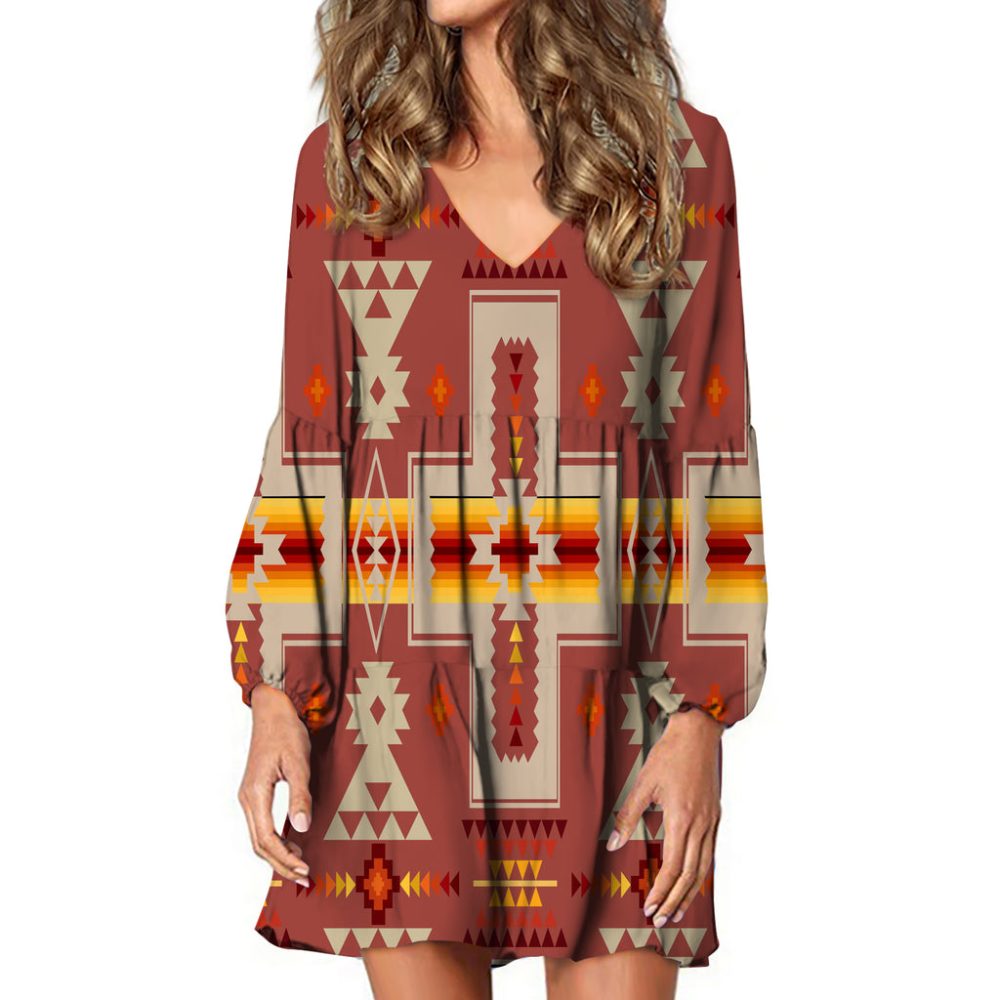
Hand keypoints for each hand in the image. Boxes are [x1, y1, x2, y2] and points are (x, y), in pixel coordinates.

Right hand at [238, 683, 313, 886]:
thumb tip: (301, 827)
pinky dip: (275, 841)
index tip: (304, 869)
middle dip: (281, 865)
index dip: (285, 858)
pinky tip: (292, 843)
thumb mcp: (298, 762)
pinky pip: (261, 825)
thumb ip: (300, 796)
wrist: (273, 709)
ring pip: (258, 837)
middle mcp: (247, 799)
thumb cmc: (286, 732)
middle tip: (304, 877)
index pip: (266, 839)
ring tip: (300, 865)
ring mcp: (249, 796)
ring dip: (277, 855)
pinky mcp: (255, 792)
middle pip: (259, 844)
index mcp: (255, 793)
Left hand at [606, 707, 722, 924]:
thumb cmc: (669, 754)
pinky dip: (701, 874)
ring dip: (690, 893)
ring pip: (704, 868)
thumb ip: (628, 815)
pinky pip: (710, 853)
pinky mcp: (715, 816)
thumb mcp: (643, 783)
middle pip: (691, 875)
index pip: (673, 867)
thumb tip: (614, 845)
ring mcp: (711, 821)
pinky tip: (692, 882)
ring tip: (676, 911)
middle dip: (675, 900)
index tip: (649, 907)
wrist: (698, 733)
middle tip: (661, 920)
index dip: (661, 890)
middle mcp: (701, 824)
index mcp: (682, 818)